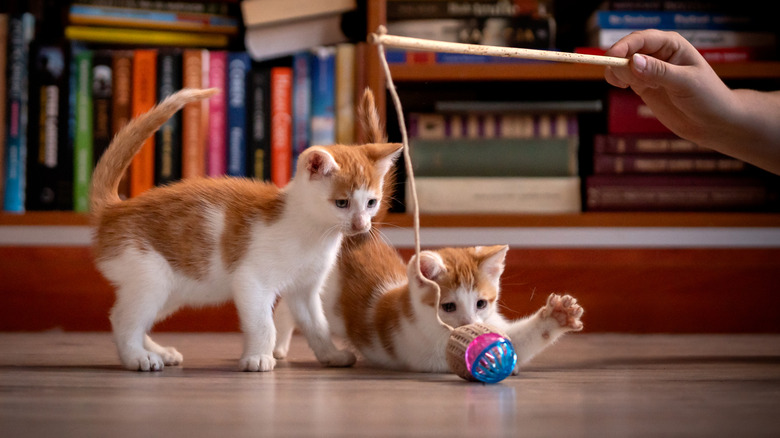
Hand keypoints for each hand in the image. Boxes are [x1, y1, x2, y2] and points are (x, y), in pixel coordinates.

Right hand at [604, 30, 734, 146]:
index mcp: (672, 44)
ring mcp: (650, 70)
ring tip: (631, 85)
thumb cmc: (708, 97)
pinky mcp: (643, 85)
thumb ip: (659, 71)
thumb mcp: (685, 83)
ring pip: (622, 63)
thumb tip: (633, 61)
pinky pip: (623, 77)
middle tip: (621, 79)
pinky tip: (623, 87)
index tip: (611, 56)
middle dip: (618, 59)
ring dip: (618, 72)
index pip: (643, 39)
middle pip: (628, 49)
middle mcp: (659, 54)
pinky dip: (617, 80)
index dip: (625, 45)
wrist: (713, 122)